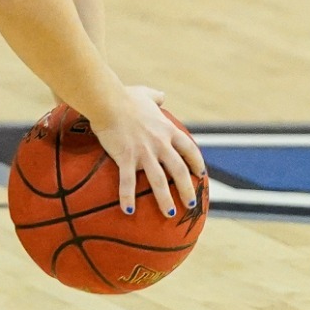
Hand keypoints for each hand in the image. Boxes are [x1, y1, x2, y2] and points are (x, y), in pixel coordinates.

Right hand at [92, 86, 205, 218]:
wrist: (108, 100)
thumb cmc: (125, 96)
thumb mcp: (146, 94)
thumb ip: (156, 97)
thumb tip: (161, 96)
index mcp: (167, 130)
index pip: (189, 149)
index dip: (197, 163)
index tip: (200, 174)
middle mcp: (160, 144)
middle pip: (179, 171)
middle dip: (187, 190)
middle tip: (192, 205)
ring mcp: (144, 152)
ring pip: (159, 181)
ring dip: (165, 200)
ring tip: (170, 214)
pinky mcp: (126, 158)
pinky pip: (128, 182)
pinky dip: (128, 197)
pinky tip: (128, 211)